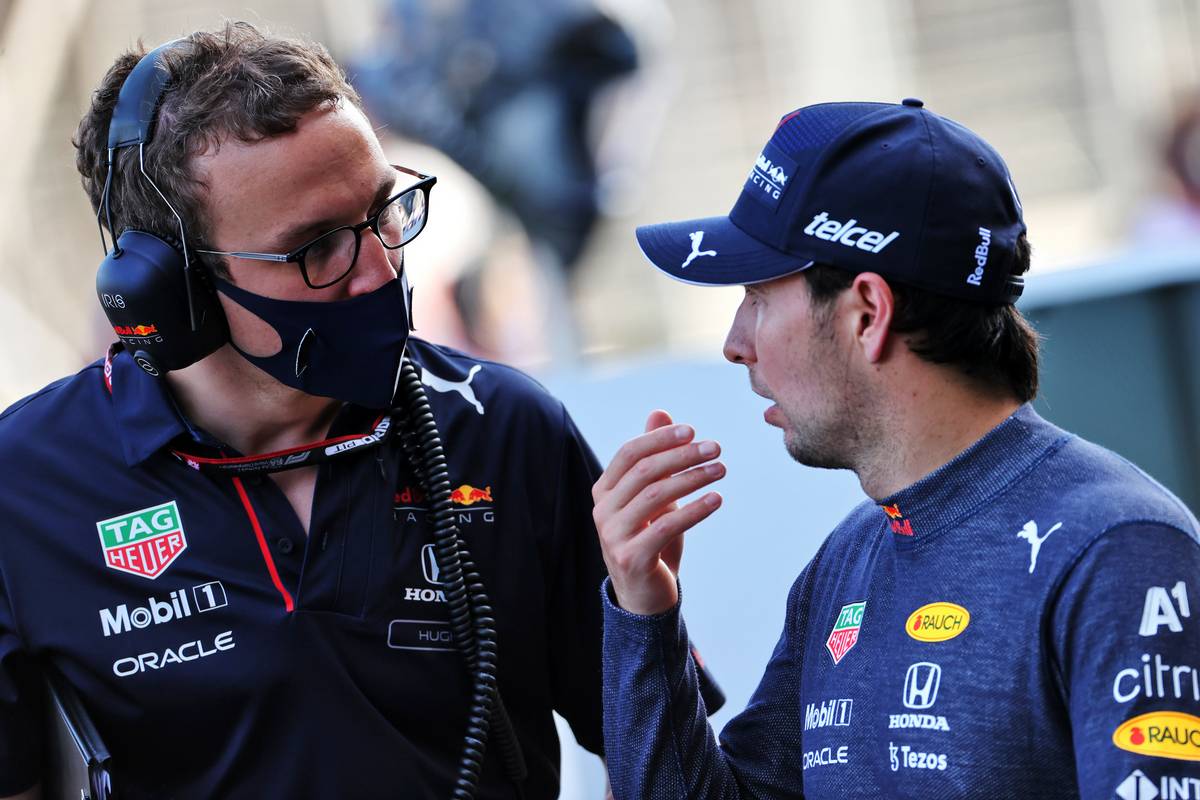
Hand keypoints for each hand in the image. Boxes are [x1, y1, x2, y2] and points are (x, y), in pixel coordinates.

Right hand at [592, 410, 724, 614]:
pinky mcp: (631, 558)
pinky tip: (717, 498)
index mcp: (604, 491)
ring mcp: (613, 535)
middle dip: (681, 456)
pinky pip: (666, 526)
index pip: (629, 453)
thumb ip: (654, 457)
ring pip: (655, 496)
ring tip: (721, 470)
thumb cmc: (651, 539)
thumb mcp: (653, 496)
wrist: (645, 596)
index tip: (693, 431)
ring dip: (692, 479)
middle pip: (643, 472)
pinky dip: (695, 510)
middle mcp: (602, 510)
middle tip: (715, 448)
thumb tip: (660, 413)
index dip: (660, 439)